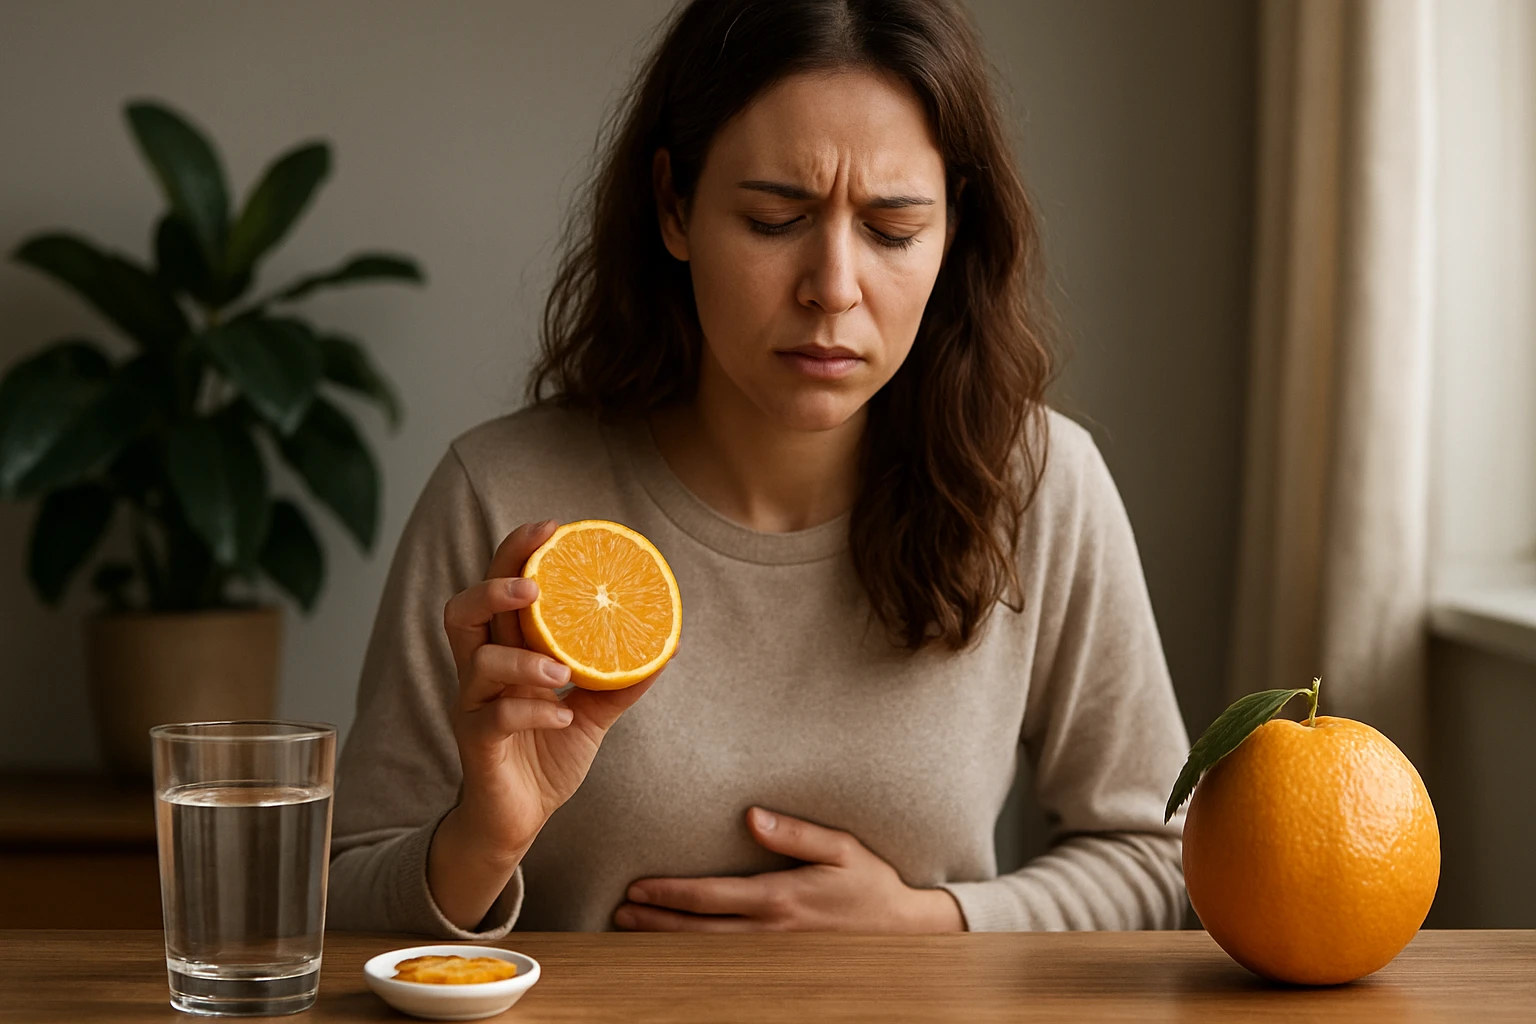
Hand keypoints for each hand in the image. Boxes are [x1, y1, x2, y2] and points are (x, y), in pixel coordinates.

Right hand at [428, 519, 662, 928]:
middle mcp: (479, 672)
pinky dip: (531, 712)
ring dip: (522, 659)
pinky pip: (494, 718)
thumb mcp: (592, 712)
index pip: (498, 590)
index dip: (516, 553)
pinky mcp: (476, 744)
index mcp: (503, 652)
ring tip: (563, 670)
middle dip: (495, 587)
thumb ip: (620, 678)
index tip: (553, 527)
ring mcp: (472, 707)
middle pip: (464, 611)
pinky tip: (562, 716)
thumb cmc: (546, 755)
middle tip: (534, 584)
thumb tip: (669, 643)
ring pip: (477, 663)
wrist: (519, 820)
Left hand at [613, 807, 964, 932]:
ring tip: (632, 932)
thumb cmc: (871, 884)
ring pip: (707, 953)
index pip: (710, 898)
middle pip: (697, 932)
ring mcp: (773, 956)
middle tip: (619, 914)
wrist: (904, 933)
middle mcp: (770, 933)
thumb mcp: (842, 848)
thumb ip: (795, 833)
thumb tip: (752, 816)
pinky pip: (727, 964)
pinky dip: (694, 960)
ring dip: (667, 943)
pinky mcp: (779, 966)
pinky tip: (674, 952)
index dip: (669, 893)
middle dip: (655, 922)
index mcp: (781, 899)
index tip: (637, 887)